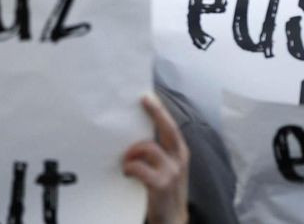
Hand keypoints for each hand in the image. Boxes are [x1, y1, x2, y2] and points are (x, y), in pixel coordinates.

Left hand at [123, 94, 189, 223]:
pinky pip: (138, 167)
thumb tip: (134, 131)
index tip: (148, 95)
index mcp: (180, 154)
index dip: (160, 110)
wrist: (172, 220)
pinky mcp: (160, 184)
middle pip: (169, 129)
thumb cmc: (163, 189)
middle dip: (156, 113)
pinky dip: (129, 167)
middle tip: (144, 100)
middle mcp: (179, 160)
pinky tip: (126, 173)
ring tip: (126, 162)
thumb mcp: (166, 168)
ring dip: (131, 152)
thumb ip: (157, 151)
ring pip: (147, 147)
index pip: (171, 127)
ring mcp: (171, 172)